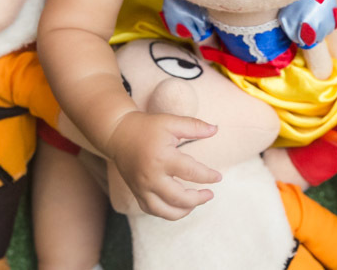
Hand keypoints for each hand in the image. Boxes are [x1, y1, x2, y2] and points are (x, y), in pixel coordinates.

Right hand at [105, 110, 221, 219]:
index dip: (208, 176)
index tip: (218, 177)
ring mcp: (142, 188)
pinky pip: (152, 211)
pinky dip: (167, 213)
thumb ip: (194, 126)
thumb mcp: (171, 122)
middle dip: (198, 199)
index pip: (191, 173)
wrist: (118, 134)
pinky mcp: (136, 192)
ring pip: (165, 211)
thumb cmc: (147, 127)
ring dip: (184, 211)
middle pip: (179, 198)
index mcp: (162, 158)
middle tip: (209, 194)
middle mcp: (151, 177)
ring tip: (195, 202)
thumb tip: (216, 129)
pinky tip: (178, 206)